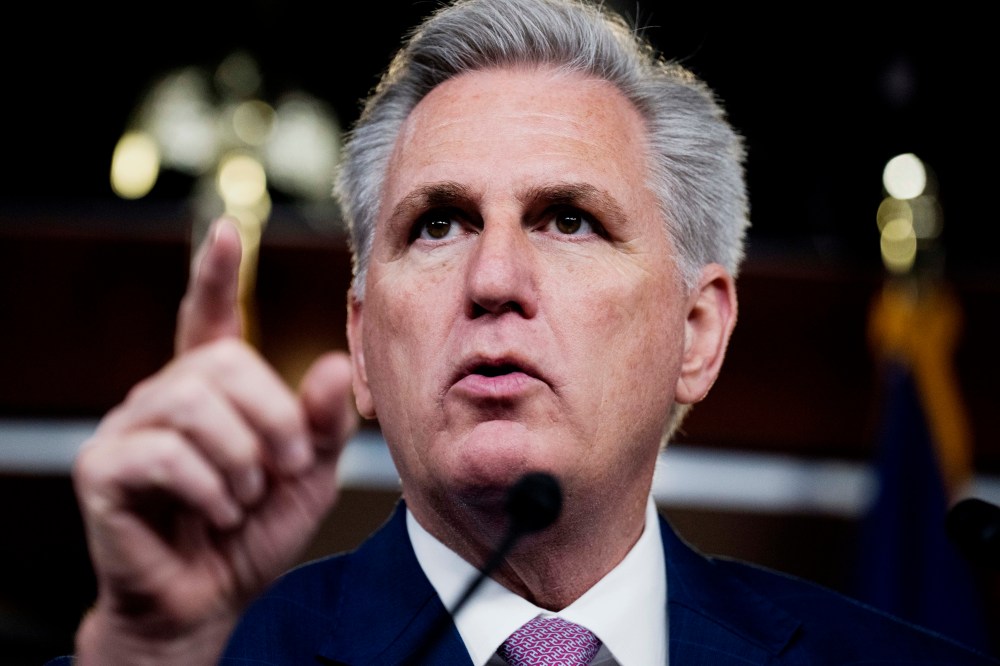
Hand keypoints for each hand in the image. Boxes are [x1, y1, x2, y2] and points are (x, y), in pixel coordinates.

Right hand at [72, 218, 356, 664]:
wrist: (210, 599)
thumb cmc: (255, 531)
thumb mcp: (310, 474)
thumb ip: (324, 422)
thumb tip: (332, 363)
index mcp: (212, 390)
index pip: (208, 317)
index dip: (216, 275)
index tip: (226, 232)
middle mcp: (164, 395)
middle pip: (223, 363)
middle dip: (272, 417)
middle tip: (288, 466)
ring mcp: (128, 428)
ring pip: (193, 404)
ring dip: (241, 457)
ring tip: (246, 497)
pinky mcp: (103, 468)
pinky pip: (165, 453)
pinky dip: (209, 486)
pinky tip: (218, 511)